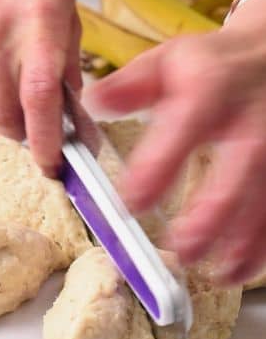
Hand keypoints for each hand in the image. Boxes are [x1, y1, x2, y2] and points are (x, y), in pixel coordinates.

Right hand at [0, 0, 81, 175]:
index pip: (39, 100)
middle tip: (25, 124)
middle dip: (16, 128)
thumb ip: (66, 61)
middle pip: (1, 112)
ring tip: (1, 61)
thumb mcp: (64, 8)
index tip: (49, 163)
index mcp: (38, 26)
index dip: (44, 140)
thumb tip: (66, 106)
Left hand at [84, 0, 265, 283]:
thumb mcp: (165, 65)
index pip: (184, 126)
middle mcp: (253, 114)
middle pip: (244, 164)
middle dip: (214, 213)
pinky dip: (265, 243)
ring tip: (220, 274)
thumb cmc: (207, 69)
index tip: (132, 204)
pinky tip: (244, 268)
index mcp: (210, 87)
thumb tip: (91, 103)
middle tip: (183, 251)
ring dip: (247, 239)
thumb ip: (128, 88)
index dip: (158, 167)